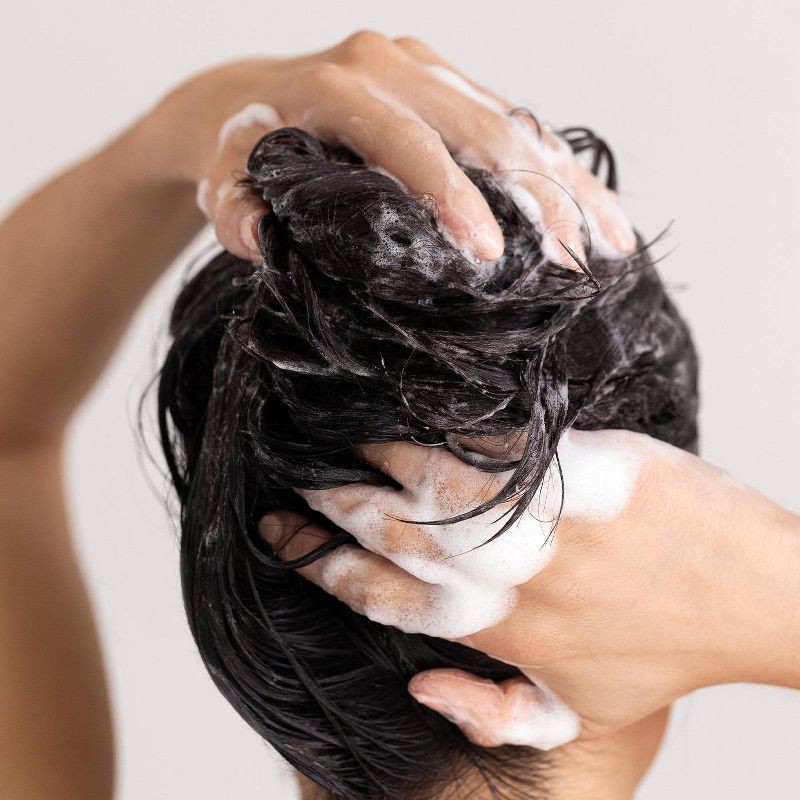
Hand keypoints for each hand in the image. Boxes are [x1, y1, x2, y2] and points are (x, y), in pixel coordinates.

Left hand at [145, 32, 634, 263]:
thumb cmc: (238, 143)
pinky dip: (558, 168)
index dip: (452, 197)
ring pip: (515, 124)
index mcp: (342, 84)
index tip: (488, 255)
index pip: (409, 143)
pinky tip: (594, 207)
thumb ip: (235, 206)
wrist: (243, 96)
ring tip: (612, 242)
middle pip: (483, 130)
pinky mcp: (449, 82)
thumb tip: (259, 237)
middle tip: (574, 261)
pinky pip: (516, 122)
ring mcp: (428, 67)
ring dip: (568, 185)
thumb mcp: (226, 174)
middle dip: (535, 198)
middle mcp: (394, 62)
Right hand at [259, 429, 799, 745]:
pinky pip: (490, 442)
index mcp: (496, 632)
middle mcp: (506, 577)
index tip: (283, 534)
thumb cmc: (662, 655)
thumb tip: (416, 689)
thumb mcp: (576, 713)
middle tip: (297, 477)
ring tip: (341, 434)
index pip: (381, 596)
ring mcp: (541, 520)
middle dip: (328, 503)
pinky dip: (442, 422)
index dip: (321, 564)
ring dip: (372, 452)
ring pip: (427, 480)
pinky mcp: (578, 468)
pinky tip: (410, 404)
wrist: (751, 597)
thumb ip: (491, 714)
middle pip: (389, 532)